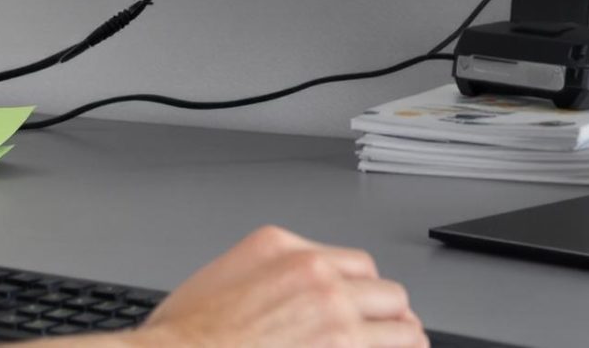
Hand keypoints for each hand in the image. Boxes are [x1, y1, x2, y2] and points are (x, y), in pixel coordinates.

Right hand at [127, 226, 425, 347]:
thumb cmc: (185, 337)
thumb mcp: (220, 280)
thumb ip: (263, 276)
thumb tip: (279, 294)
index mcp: (282, 249)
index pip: (355, 265)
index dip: (364, 293)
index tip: (366, 308)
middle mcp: (316, 275)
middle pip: (386, 291)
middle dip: (388, 315)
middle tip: (387, 334)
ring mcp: (335, 317)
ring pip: (403, 326)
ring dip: (403, 341)